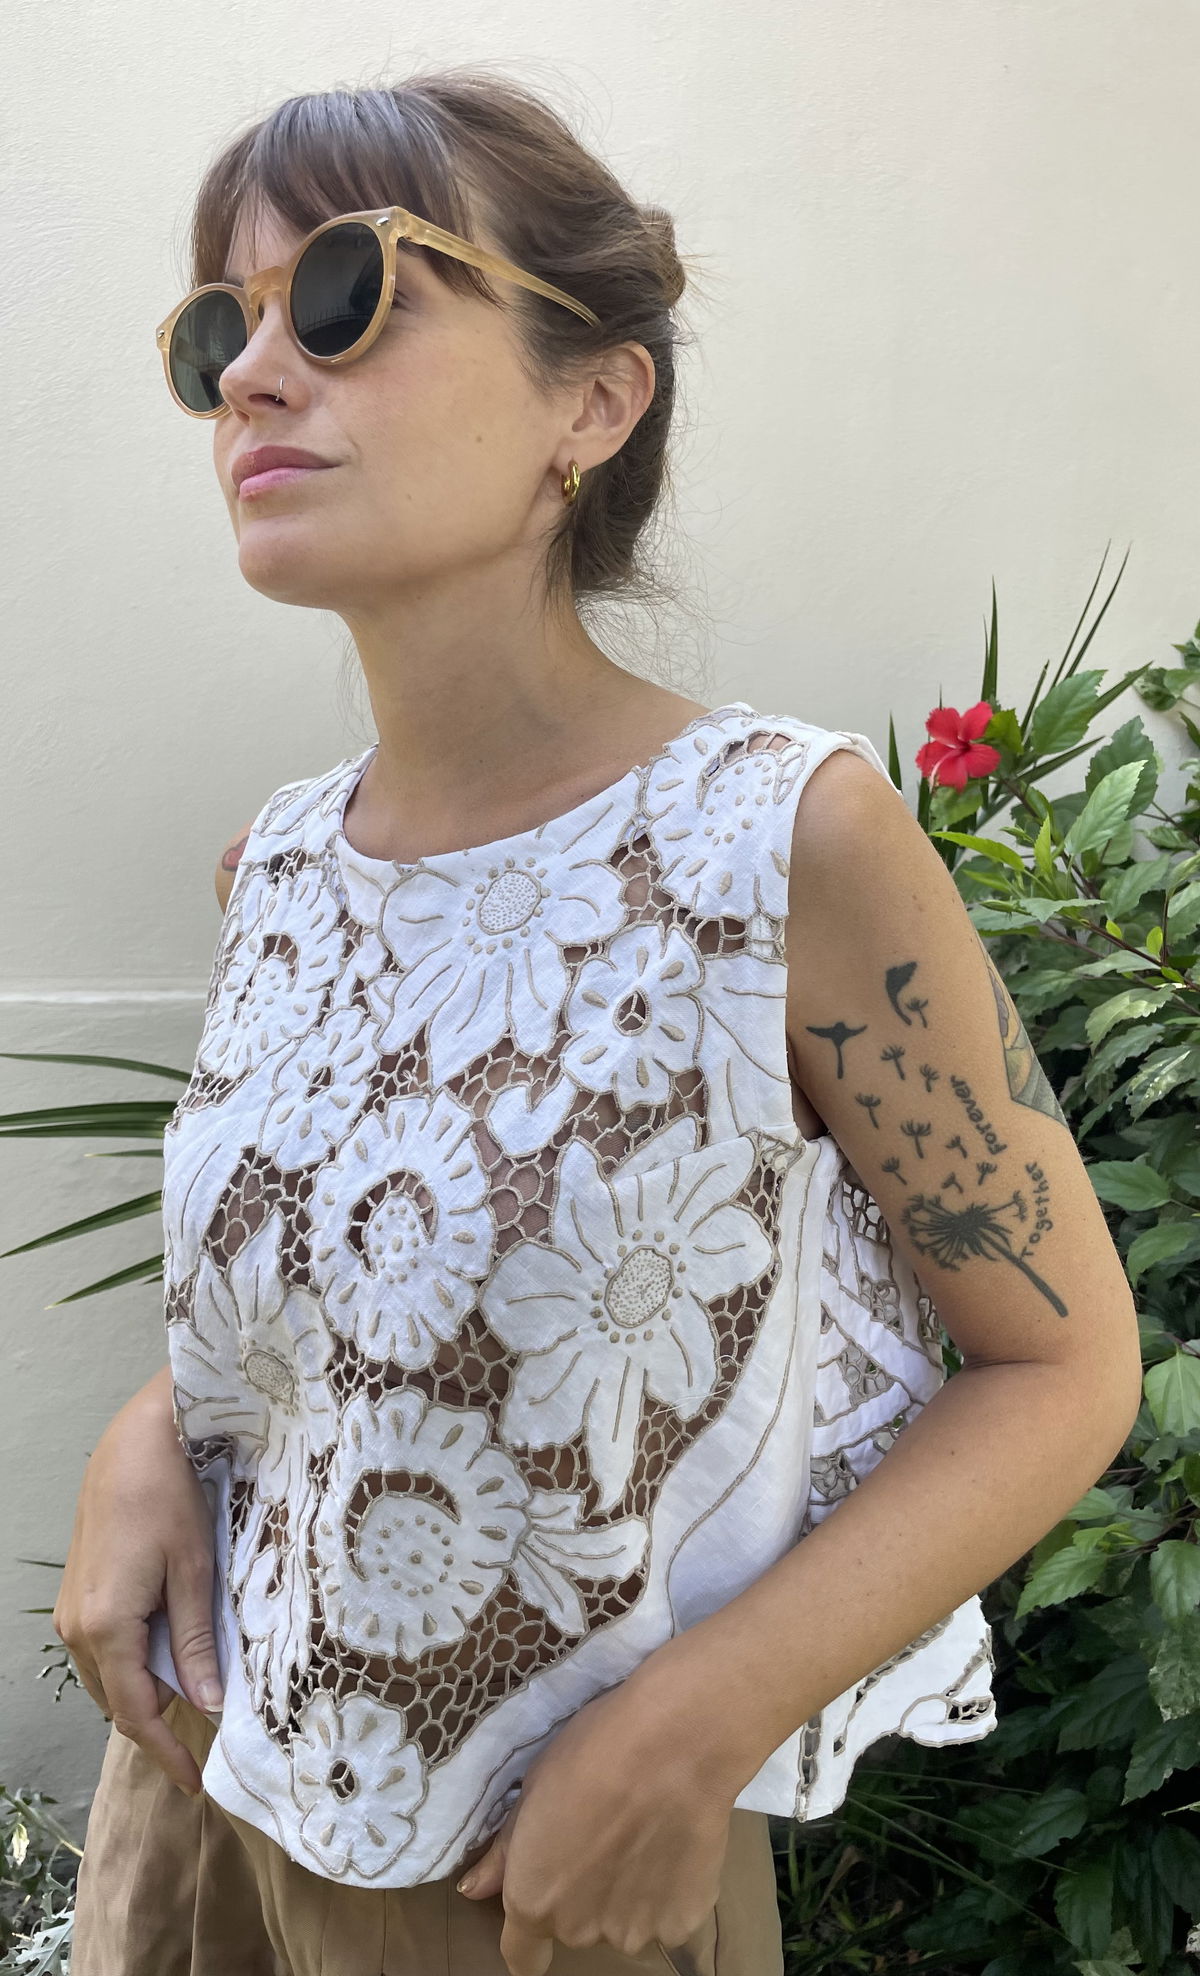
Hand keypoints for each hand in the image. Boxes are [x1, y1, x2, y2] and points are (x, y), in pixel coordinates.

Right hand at [53, 1364, 222, 1797]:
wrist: (136, 1443)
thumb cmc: (171, 1500)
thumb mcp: (194, 1573)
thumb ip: (196, 1644)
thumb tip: (208, 1705)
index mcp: (108, 1628)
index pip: (137, 1713)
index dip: (166, 1752)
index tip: (196, 1782)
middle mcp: (78, 1628)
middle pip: (119, 1701)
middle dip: (158, 1722)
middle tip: (204, 1735)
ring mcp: (71, 1611)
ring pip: (108, 1676)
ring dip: (145, 1689)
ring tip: (191, 1689)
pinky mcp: (76, 1594)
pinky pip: (102, 1650)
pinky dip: (132, 1660)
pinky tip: (166, 1647)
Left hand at [455, 1666, 740, 1975]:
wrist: (674, 1746)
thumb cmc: (592, 1753)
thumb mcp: (532, 1789)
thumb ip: (506, 1852)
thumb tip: (474, 1890)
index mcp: (533, 1900)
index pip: (521, 1954)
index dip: (529, 1936)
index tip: (544, 1905)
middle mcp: (578, 1931)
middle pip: (575, 1924)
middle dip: (583, 1892)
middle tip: (604, 1835)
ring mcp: (633, 1933)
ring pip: (622, 1921)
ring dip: (627, 1895)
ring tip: (646, 1836)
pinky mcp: (682, 1924)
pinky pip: (667, 1916)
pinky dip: (668, 1892)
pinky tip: (674, 1845)